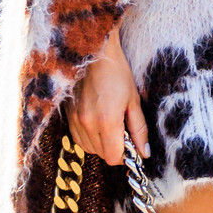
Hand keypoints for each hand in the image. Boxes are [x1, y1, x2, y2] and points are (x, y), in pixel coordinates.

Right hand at [67, 27, 147, 162]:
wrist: (94, 54)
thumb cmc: (117, 74)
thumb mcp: (134, 101)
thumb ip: (139, 129)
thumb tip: (144, 153)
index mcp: (107, 121)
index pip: (113, 157)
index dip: (125, 156)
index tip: (131, 146)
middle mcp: (88, 124)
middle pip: (101, 155)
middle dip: (115, 150)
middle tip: (123, 133)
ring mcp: (75, 120)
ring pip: (89, 149)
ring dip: (101, 145)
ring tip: (110, 126)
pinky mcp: (68, 116)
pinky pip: (79, 139)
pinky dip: (90, 138)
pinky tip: (98, 123)